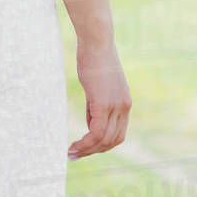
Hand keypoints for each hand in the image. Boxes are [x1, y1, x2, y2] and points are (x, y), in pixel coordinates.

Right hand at [68, 38, 131, 159]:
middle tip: (76, 155)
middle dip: (94, 151)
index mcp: (125, 103)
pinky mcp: (103, 104)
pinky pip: (95, 133)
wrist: (96, 41)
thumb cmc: (93, 58)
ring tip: (71, 153)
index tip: (87, 148)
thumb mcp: (97, 86)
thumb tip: (91, 123)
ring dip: (87, 150)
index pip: (118, 134)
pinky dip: (85, 144)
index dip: (103, 145)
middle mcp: (124, 107)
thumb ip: (96, 105)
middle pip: (112, 141)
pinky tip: (74, 146)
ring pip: (103, 140)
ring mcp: (115, 107)